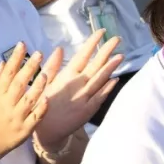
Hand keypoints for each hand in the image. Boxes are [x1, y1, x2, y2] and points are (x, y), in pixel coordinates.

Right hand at [0, 43, 48, 157]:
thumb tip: (2, 63)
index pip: (7, 72)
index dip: (15, 58)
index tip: (22, 44)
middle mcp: (7, 104)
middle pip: (19, 83)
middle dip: (29, 67)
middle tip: (39, 54)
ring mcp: (17, 117)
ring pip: (29, 99)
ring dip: (37, 86)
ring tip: (45, 74)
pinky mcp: (25, 129)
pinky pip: (35, 118)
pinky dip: (41, 109)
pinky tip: (47, 99)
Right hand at [32, 33, 122, 150]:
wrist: (46, 131)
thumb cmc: (42, 103)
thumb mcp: (44, 82)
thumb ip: (53, 65)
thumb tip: (59, 48)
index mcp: (66, 76)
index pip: (82, 55)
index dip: (92, 42)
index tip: (101, 32)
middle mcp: (77, 85)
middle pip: (95, 64)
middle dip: (106, 50)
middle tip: (117, 39)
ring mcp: (84, 98)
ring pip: (100, 79)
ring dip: (111, 67)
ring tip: (121, 56)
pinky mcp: (89, 110)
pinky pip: (101, 96)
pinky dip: (108, 87)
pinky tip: (115, 79)